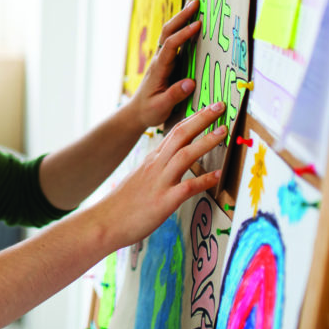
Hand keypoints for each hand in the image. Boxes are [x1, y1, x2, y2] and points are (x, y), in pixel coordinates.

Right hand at [97, 101, 225, 250]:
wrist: (105, 221)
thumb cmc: (123, 203)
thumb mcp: (140, 177)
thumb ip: (157, 168)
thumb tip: (172, 162)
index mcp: (152, 159)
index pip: (174, 131)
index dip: (193, 118)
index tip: (208, 108)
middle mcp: (157, 166)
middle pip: (181, 135)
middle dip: (202, 119)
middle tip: (220, 106)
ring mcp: (160, 182)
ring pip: (185, 155)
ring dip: (205, 142)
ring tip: (223, 132)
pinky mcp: (163, 202)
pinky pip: (186, 188)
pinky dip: (203, 180)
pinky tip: (217, 175)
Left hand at [131, 0, 200, 128]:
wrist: (137, 112)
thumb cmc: (149, 110)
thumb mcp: (161, 107)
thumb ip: (175, 95)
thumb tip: (190, 82)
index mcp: (159, 68)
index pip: (171, 45)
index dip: (184, 34)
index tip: (198, 25)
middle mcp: (160, 59)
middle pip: (168, 31)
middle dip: (182, 16)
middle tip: (196, 2)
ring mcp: (162, 59)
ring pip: (170, 33)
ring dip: (182, 18)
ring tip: (195, 5)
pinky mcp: (166, 62)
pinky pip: (174, 40)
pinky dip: (182, 28)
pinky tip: (191, 23)